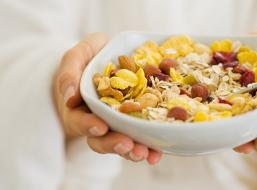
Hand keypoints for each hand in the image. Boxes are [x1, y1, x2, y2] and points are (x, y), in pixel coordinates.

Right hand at [53, 33, 161, 164]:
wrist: (112, 56)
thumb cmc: (91, 56)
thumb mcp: (78, 56)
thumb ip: (69, 72)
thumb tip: (69, 96)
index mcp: (79, 107)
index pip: (79, 121)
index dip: (88, 125)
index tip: (100, 127)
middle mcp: (97, 120)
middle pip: (101, 140)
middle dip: (114, 145)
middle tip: (127, 145)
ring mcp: (118, 124)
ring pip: (122, 143)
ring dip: (133, 151)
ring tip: (145, 153)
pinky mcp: (138, 123)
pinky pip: (142, 138)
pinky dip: (150, 148)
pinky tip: (157, 154)